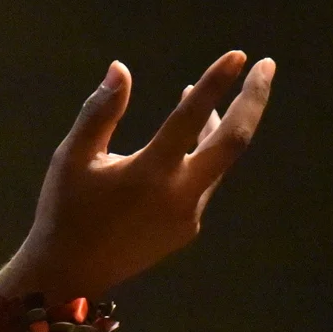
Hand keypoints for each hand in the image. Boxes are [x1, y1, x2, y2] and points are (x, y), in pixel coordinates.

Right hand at [0, 50, 274, 304]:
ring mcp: (187, 216)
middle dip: (254, 100)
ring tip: (224, 98)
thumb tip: (121, 68)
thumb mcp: (72, 158)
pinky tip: (193, 141)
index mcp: (148, 174)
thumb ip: (99, 111)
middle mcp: (178, 195)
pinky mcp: (186, 230)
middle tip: (267, 66)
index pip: (190, 117)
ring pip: (219, 161)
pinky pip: (205, 182)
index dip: (216, 83)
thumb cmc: (65, 211)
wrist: (70, 276)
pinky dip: (203, 155)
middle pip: (233, 141)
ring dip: (223, 125)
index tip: (238, 55)